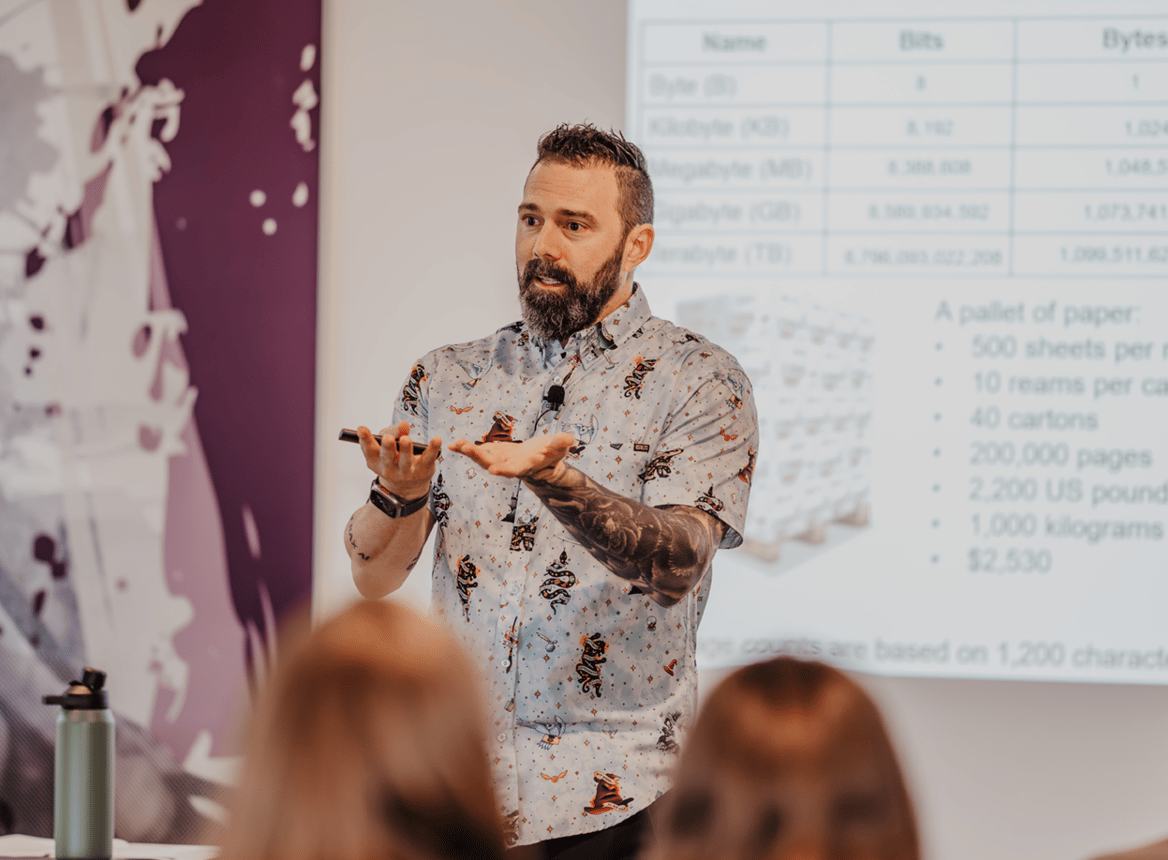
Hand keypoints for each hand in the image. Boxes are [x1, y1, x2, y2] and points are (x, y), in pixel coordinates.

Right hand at [357, 421, 440, 497]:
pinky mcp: (424, 469)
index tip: (361, 428)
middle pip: (388, 458)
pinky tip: (437, 440)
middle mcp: (390, 468)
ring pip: (406, 461)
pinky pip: (429, 458)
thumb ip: (393, 433)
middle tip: (387, 438)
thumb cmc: (395, 460)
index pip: (369, 450)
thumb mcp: (388, 448)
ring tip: (405, 439)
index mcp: (377, 462)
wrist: (407, 487)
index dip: (364, 439)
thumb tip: (404, 425)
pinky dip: (433, 449)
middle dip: (387, 448)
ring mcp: (407, 471)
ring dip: (406, 449)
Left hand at [448, 432, 574, 481]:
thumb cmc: (552, 453)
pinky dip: (465, 448)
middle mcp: (509, 465)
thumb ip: (562, 443)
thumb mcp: (559, 448)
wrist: (541, 459)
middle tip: (466, 449)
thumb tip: (571, 438)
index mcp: (525, 465)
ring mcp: (500, 460)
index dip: (505, 470)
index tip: (493, 470)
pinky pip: (476, 451)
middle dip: (479, 457)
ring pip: (482, 458)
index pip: (514, 469)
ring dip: (469, 452)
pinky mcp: (493, 453)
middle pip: (493, 463)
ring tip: (455, 445)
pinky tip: (452, 445)